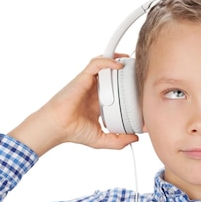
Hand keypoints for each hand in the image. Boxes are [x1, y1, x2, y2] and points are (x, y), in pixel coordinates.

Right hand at [9, 56, 138, 155]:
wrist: (58, 127)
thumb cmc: (73, 131)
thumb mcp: (101, 139)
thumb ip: (119, 141)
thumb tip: (135, 138)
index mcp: (100, 103)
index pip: (118, 92)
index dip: (130, 91)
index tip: (142, 94)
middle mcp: (95, 91)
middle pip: (113, 76)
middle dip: (127, 72)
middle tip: (140, 73)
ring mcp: (89, 83)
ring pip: (105, 66)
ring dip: (119, 61)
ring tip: (132, 62)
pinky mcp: (83, 78)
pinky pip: (96, 64)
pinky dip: (108, 61)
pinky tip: (120, 65)